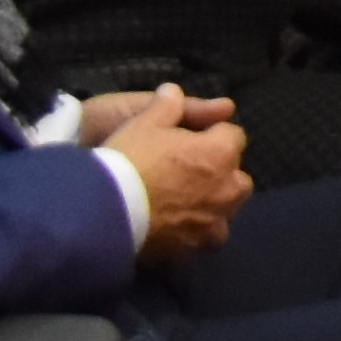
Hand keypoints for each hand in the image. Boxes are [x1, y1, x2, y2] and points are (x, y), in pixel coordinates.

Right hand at [81, 90, 249, 253]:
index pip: (233, 135)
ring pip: (226, 210)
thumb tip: (173, 90)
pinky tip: (174, 227)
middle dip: (220, 172)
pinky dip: (195, 232)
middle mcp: (227, 189)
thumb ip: (167, 105)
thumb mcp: (144, 122)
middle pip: (237, 176)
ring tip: (185, 201)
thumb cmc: (129, 159)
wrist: (103, 213)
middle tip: (188, 170)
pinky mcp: (194, 249)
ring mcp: (213, 223)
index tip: (191, 138)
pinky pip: (203, 239)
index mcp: (222, 153)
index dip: (212, 134)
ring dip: (214, 204)